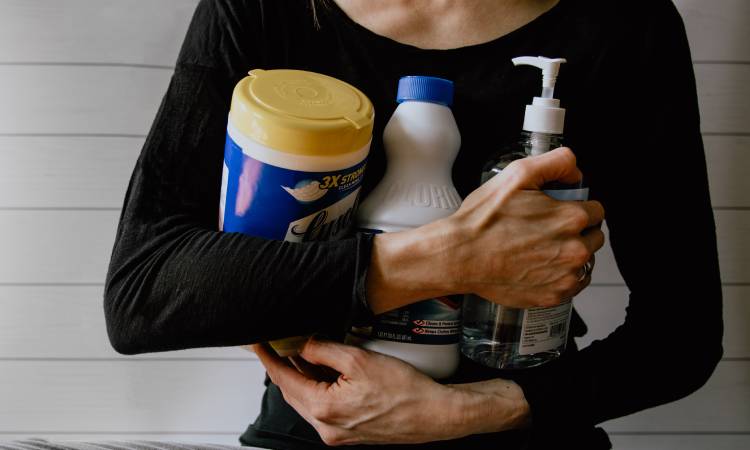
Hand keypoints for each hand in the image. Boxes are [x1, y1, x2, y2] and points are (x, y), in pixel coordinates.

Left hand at [253, 339, 529, 445]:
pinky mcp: (349, 433)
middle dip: (284, 367)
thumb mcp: (359, 360)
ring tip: (302, 353)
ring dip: (302, 377)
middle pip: (293, 392)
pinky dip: (319, 388)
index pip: (284, 379)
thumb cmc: (404, 390)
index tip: (257, 343)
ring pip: (308, 400)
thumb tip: (302, 346)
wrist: (434, 415)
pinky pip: (324, 408)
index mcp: (324, 409)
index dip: (269, 359)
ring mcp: (337, 433)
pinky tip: (325, 372)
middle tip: (278, 344)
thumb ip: (324, 351)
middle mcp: (326, 427)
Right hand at [366, 147, 604, 312]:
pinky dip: (560, 276)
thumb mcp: (517, 174)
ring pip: (584, 262)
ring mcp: (565, 276)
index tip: (558, 211)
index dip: (576, 206)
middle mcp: (575, 250)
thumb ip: (556, 162)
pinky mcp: (553, 296)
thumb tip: (576, 171)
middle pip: (594, 236)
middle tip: (545, 229)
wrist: (459, 256)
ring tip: (539, 249)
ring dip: (569, 254)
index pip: (596, 210)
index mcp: (571, 218)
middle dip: (576, 231)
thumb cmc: (483, 220)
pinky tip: (538, 267)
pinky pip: (572, 285)